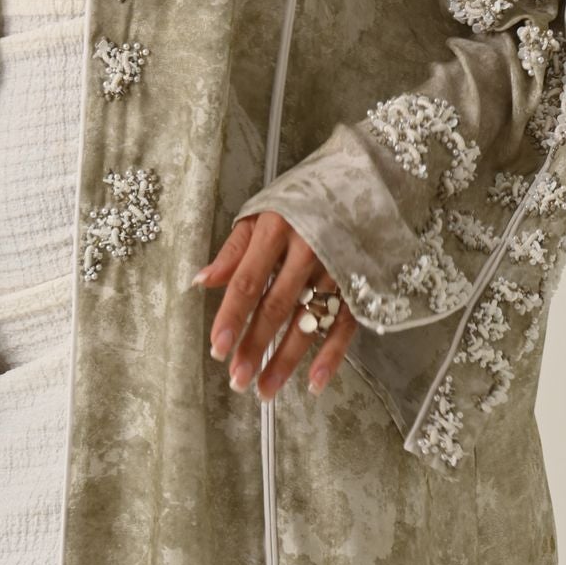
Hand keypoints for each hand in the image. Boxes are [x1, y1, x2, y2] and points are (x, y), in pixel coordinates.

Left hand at [194, 212, 357, 401]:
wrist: (364, 175)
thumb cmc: (303, 197)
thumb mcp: (263, 211)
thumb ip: (234, 250)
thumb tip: (201, 281)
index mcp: (276, 229)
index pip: (248, 280)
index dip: (232, 317)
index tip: (218, 349)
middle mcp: (308, 249)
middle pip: (277, 306)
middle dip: (256, 346)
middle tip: (238, 380)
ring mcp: (337, 266)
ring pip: (309, 320)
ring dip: (287, 359)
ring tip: (266, 389)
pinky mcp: (360, 281)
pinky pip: (346, 323)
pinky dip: (332, 355)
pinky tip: (316, 382)